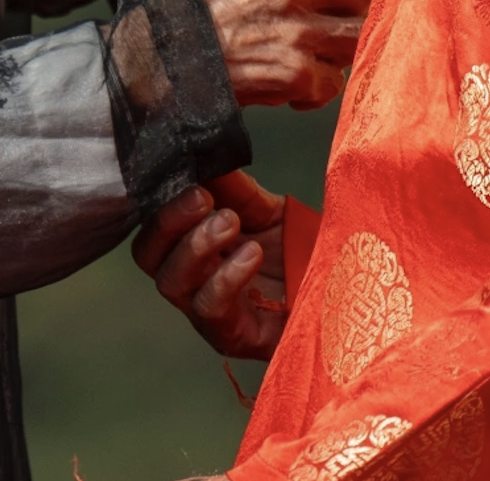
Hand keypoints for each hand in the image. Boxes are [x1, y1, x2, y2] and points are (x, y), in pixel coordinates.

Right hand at [133, 169, 289, 359]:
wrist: (342, 295)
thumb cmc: (297, 255)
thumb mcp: (265, 212)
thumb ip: (233, 188)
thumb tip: (205, 152)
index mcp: (190, 247)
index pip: (151, 226)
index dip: (158, 200)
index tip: (184, 170)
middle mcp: (191, 280)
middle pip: (147, 255)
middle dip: (168, 222)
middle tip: (203, 197)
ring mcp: (207, 312)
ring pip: (171, 282)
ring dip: (197, 246)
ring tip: (231, 222)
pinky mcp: (232, 337)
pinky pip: (211, 309)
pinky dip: (226, 276)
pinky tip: (251, 253)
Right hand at [192, 0, 370, 108]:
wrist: (164, 64)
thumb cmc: (203, 12)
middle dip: (347, 7)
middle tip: (323, 19)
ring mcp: (294, 31)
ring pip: (356, 36)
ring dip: (337, 48)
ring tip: (309, 52)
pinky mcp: (295, 74)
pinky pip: (335, 81)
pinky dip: (317, 88)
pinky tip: (293, 84)